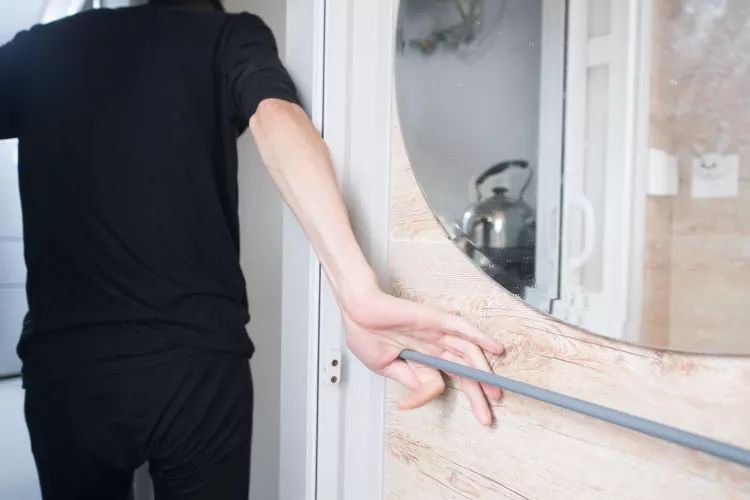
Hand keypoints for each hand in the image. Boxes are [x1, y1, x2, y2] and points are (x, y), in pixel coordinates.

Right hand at [341, 287, 504, 425]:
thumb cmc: (365, 333)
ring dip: (484, 373)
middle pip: (463, 372)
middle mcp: (434, 346)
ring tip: (495, 391)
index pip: (442, 380)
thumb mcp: (385, 367)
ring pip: (468, 354)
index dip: (429, 396)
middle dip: (477, 394)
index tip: (406, 404)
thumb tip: (428, 392)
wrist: (355, 311)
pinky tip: (496, 348)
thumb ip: (409, 380)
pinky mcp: (437, 320)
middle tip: (487, 416)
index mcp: (421, 358)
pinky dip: (481, 338)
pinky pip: (464, 330)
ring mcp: (437, 333)